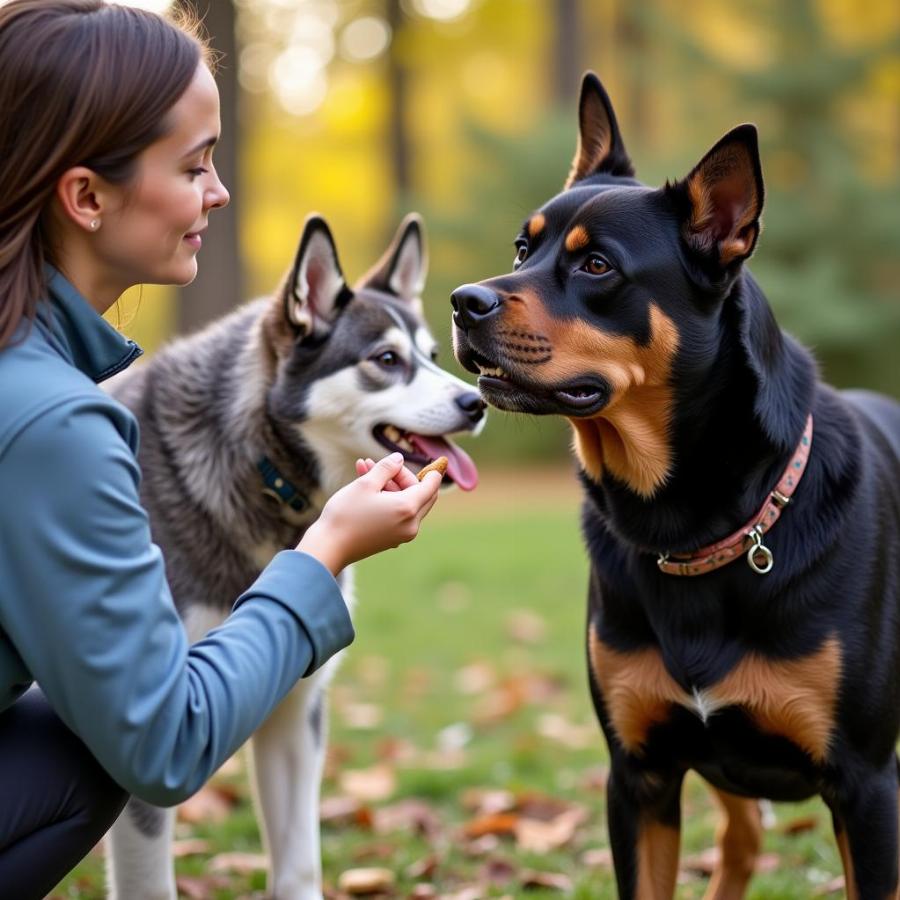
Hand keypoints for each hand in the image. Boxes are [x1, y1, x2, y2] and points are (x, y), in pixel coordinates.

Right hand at [295, 452, 440, 574]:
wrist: (328, 547)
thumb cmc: (346, 513)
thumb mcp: (366, 483)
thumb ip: (386, 468)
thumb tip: (399, 459)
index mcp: (408, 508)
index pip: (431, 486)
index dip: (432, 471)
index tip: (433, 460)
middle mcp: (411, 524)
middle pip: (422, 495)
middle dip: (404, 476)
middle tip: (385, 465)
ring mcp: (402, 534)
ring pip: (406, 503)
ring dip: (390, 485)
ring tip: (365, 467)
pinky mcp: (391, 539)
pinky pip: (397, 514)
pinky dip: (387, 499)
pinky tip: (366, 485)